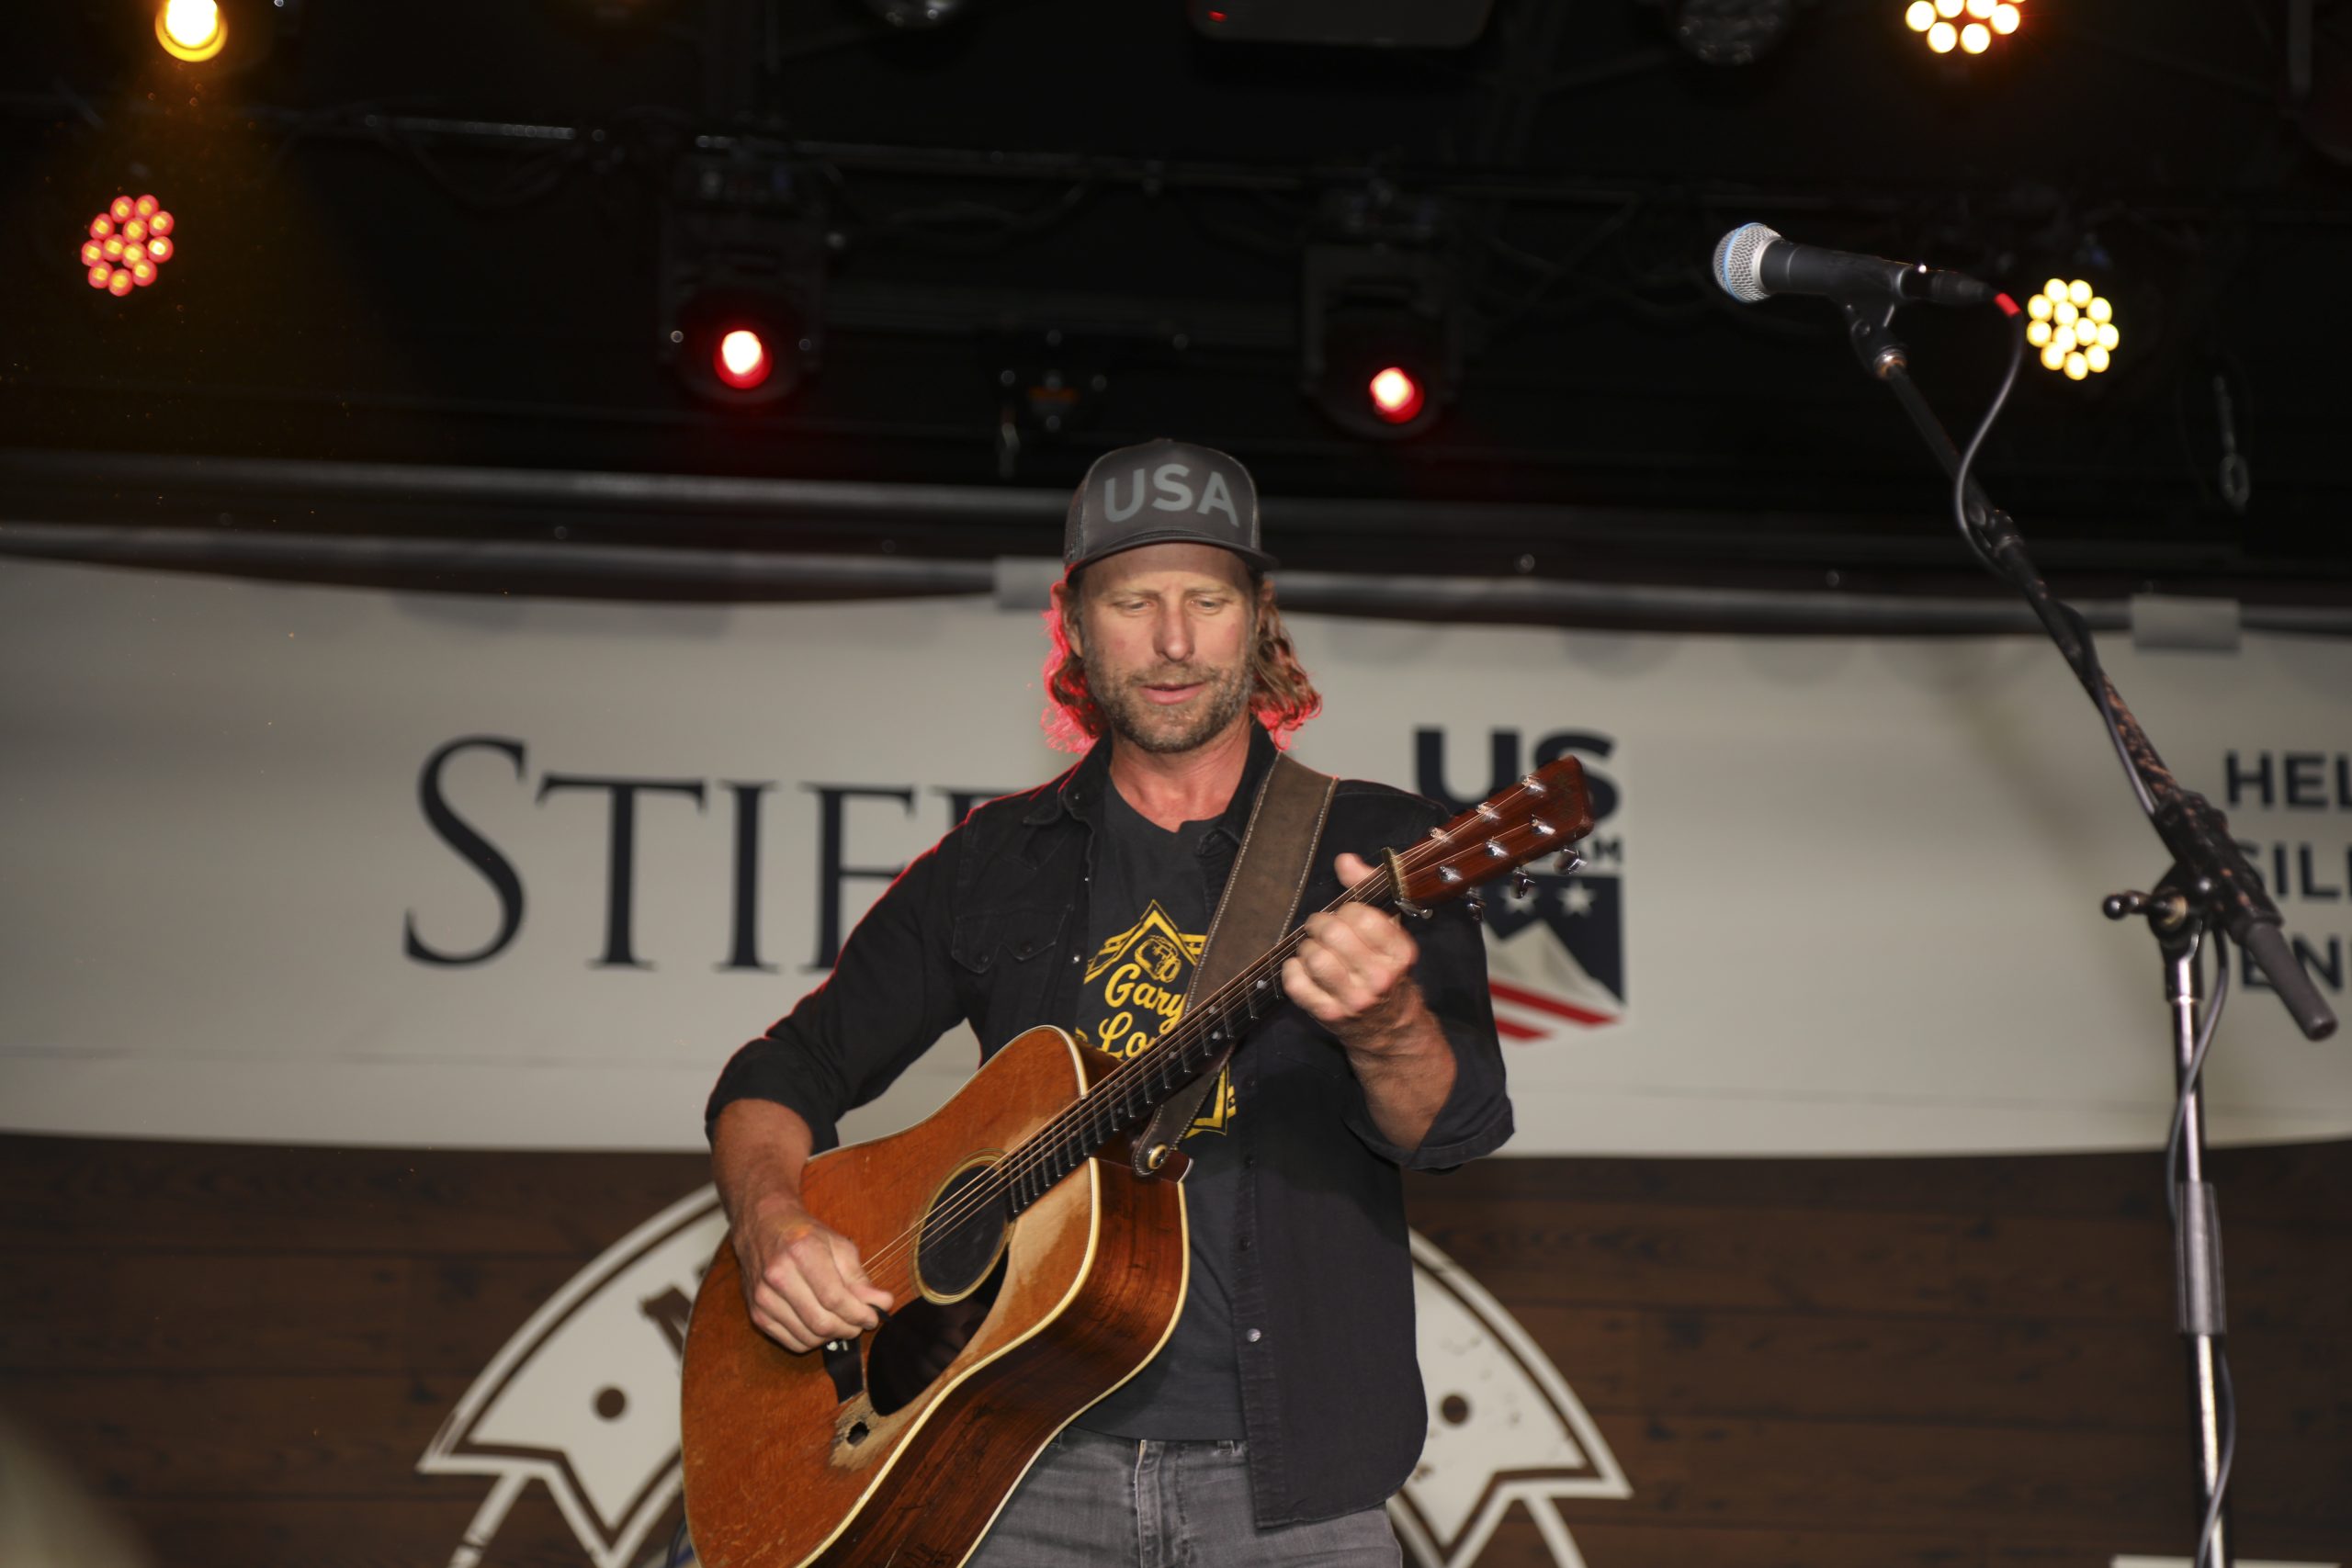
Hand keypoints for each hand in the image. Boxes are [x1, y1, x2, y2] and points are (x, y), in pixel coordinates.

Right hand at [731, 1195, 895, 1352]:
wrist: (763, 1227)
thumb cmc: (804, 1235)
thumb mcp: (838, 1245)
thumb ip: (859, 1278)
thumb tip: (882, 1303)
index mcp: (801, 1252)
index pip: (835, 1298)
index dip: (858, 1313)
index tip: (873, 1317)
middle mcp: (778, 1276)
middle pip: (821, 1322)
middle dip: (848, 1328)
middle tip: (859, 1323)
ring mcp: (763, 1297)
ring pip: (807, 1337)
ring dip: (832, 1337)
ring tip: (842, 1323)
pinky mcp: (757, 1313)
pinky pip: (791, 1342)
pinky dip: (812, 1341)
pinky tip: (820, 1327)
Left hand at [1283, 851, 1431, 1058]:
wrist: (1391, 1028)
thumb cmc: (1386, 971)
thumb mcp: (1389, 931)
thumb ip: (1368, 890)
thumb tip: (1344, 860)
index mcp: (1399, 953)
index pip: (1362, 916)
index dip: (1347, 910)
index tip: (1346, 915)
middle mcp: (1380, 978)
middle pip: (1334, 934)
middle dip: (1320, 924)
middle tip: (1321, 928)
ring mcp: (1354, 999)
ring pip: (1315, 958)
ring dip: (1307, 947)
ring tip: (1313, 949)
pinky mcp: (1330, 1015)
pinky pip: (1296, 983)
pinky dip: (1292, 970)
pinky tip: (1302, 968)